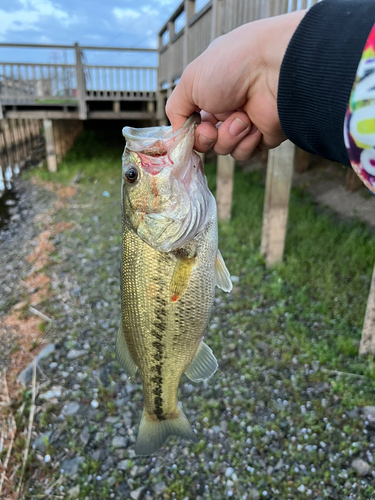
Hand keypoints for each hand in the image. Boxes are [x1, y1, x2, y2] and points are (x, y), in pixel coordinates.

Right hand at [166, 10, 305, 159]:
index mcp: (209, 91)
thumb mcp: (189, 82)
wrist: (273, 69)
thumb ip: (176, 110)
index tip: (190, 130)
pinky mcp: (263, 136)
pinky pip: (244, 153)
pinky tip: (253, 125)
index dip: (189, 132)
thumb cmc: (231, 66)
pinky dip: (246, 142)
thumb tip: (178, 134)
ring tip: (241, 118)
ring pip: (224, 149)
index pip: (192, 122)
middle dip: (206, 138)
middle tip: (211, 129)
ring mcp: (245, 123)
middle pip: (206, 140)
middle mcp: (226, 106)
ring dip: (228, 137)